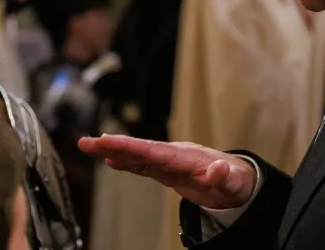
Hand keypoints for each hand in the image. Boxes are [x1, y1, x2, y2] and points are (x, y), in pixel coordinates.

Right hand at [78, 134, 256, 208]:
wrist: (237, 180)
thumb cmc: (235, 181)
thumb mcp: (233, 182)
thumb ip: (224, 177)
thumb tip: (218, 170)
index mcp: (185, 157)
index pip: (153, 151)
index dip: (131, 147)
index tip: (109, 141)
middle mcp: (173, 155)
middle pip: (139, 149)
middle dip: (113, 145)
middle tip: (87, 142)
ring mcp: (168, 162)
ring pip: (137, 155)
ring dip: (113, 151)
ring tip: (89, 146)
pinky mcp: (167, 170)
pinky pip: (142, 165)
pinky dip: (126, 162)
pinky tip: (110, 160)